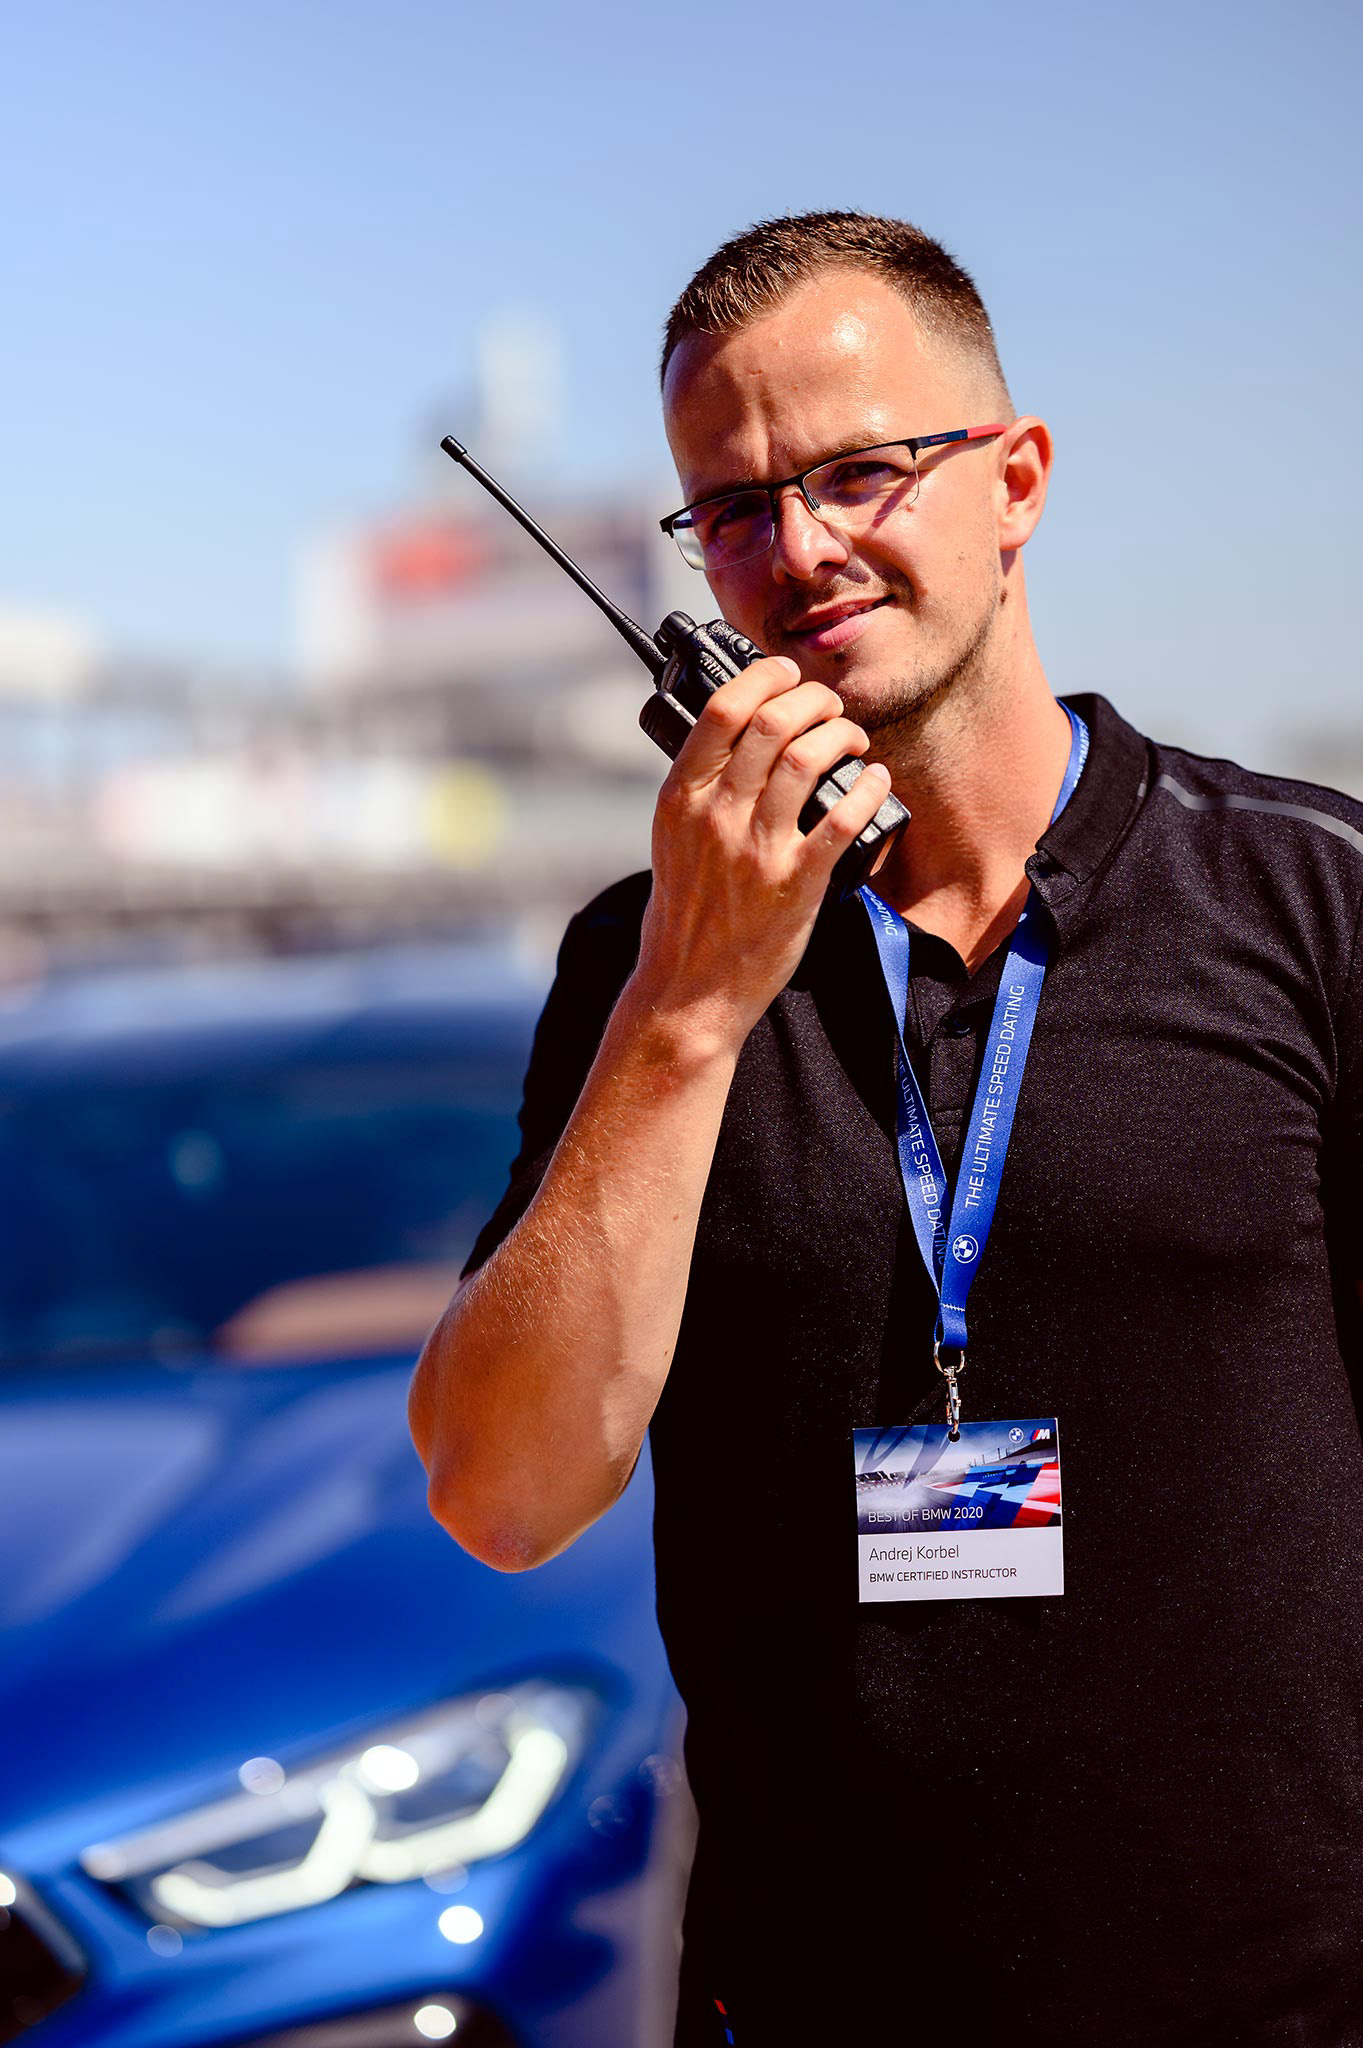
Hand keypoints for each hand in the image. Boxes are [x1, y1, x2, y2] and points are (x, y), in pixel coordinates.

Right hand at [631, 654, 892, 1053]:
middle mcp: (716, 815)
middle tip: (830, 706)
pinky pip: (842, 819)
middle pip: (771, 722)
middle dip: (813, 699)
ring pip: (806, 759)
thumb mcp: (673, 838)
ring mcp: (755, 849)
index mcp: (680, 797)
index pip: (722, 710)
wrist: (690, 986)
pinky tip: (874, 780)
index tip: (787, 673)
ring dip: (841, 735)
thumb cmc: (685, 911)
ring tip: (853, 739)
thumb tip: (741, 733)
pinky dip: (867, 788)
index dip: (764, 678)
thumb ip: (700, 788)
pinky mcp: (795, 883)